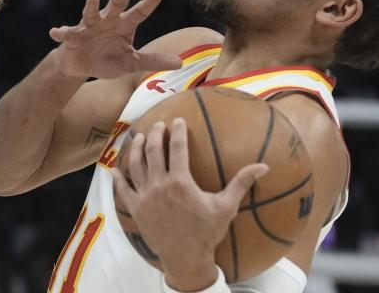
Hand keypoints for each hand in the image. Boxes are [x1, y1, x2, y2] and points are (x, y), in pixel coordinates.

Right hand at [49, 0, 181, 78]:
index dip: (148, 4)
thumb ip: (153, 60)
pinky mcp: (72, 36)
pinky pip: (66, 33)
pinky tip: (55, 32)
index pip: (139, 13)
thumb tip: (181, 62)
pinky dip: (61, 32)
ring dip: (92, 6)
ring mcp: (89, 26)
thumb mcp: (131, 62)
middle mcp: (107, 21)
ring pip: (91, 13)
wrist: (81, 65)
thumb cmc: (107, 59)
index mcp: (124, 26)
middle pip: (116, 4)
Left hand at [112, 118, 268, 290]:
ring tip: (139, 137)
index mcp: (180, 181)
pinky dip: (117, 178)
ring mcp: (145, 196)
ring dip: (136, 149)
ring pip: (136, 165)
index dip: (177, 131)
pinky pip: (123, 190)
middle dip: (155, 134)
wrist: (186, 258)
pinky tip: (115, 169)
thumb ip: (241, 183)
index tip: (178, 120)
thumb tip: (263, 166)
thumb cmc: (207, 232)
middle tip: (158, 125)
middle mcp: (159, 185)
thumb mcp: (226, 206)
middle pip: (153, 151)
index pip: (177, 147)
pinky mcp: (136, 208)